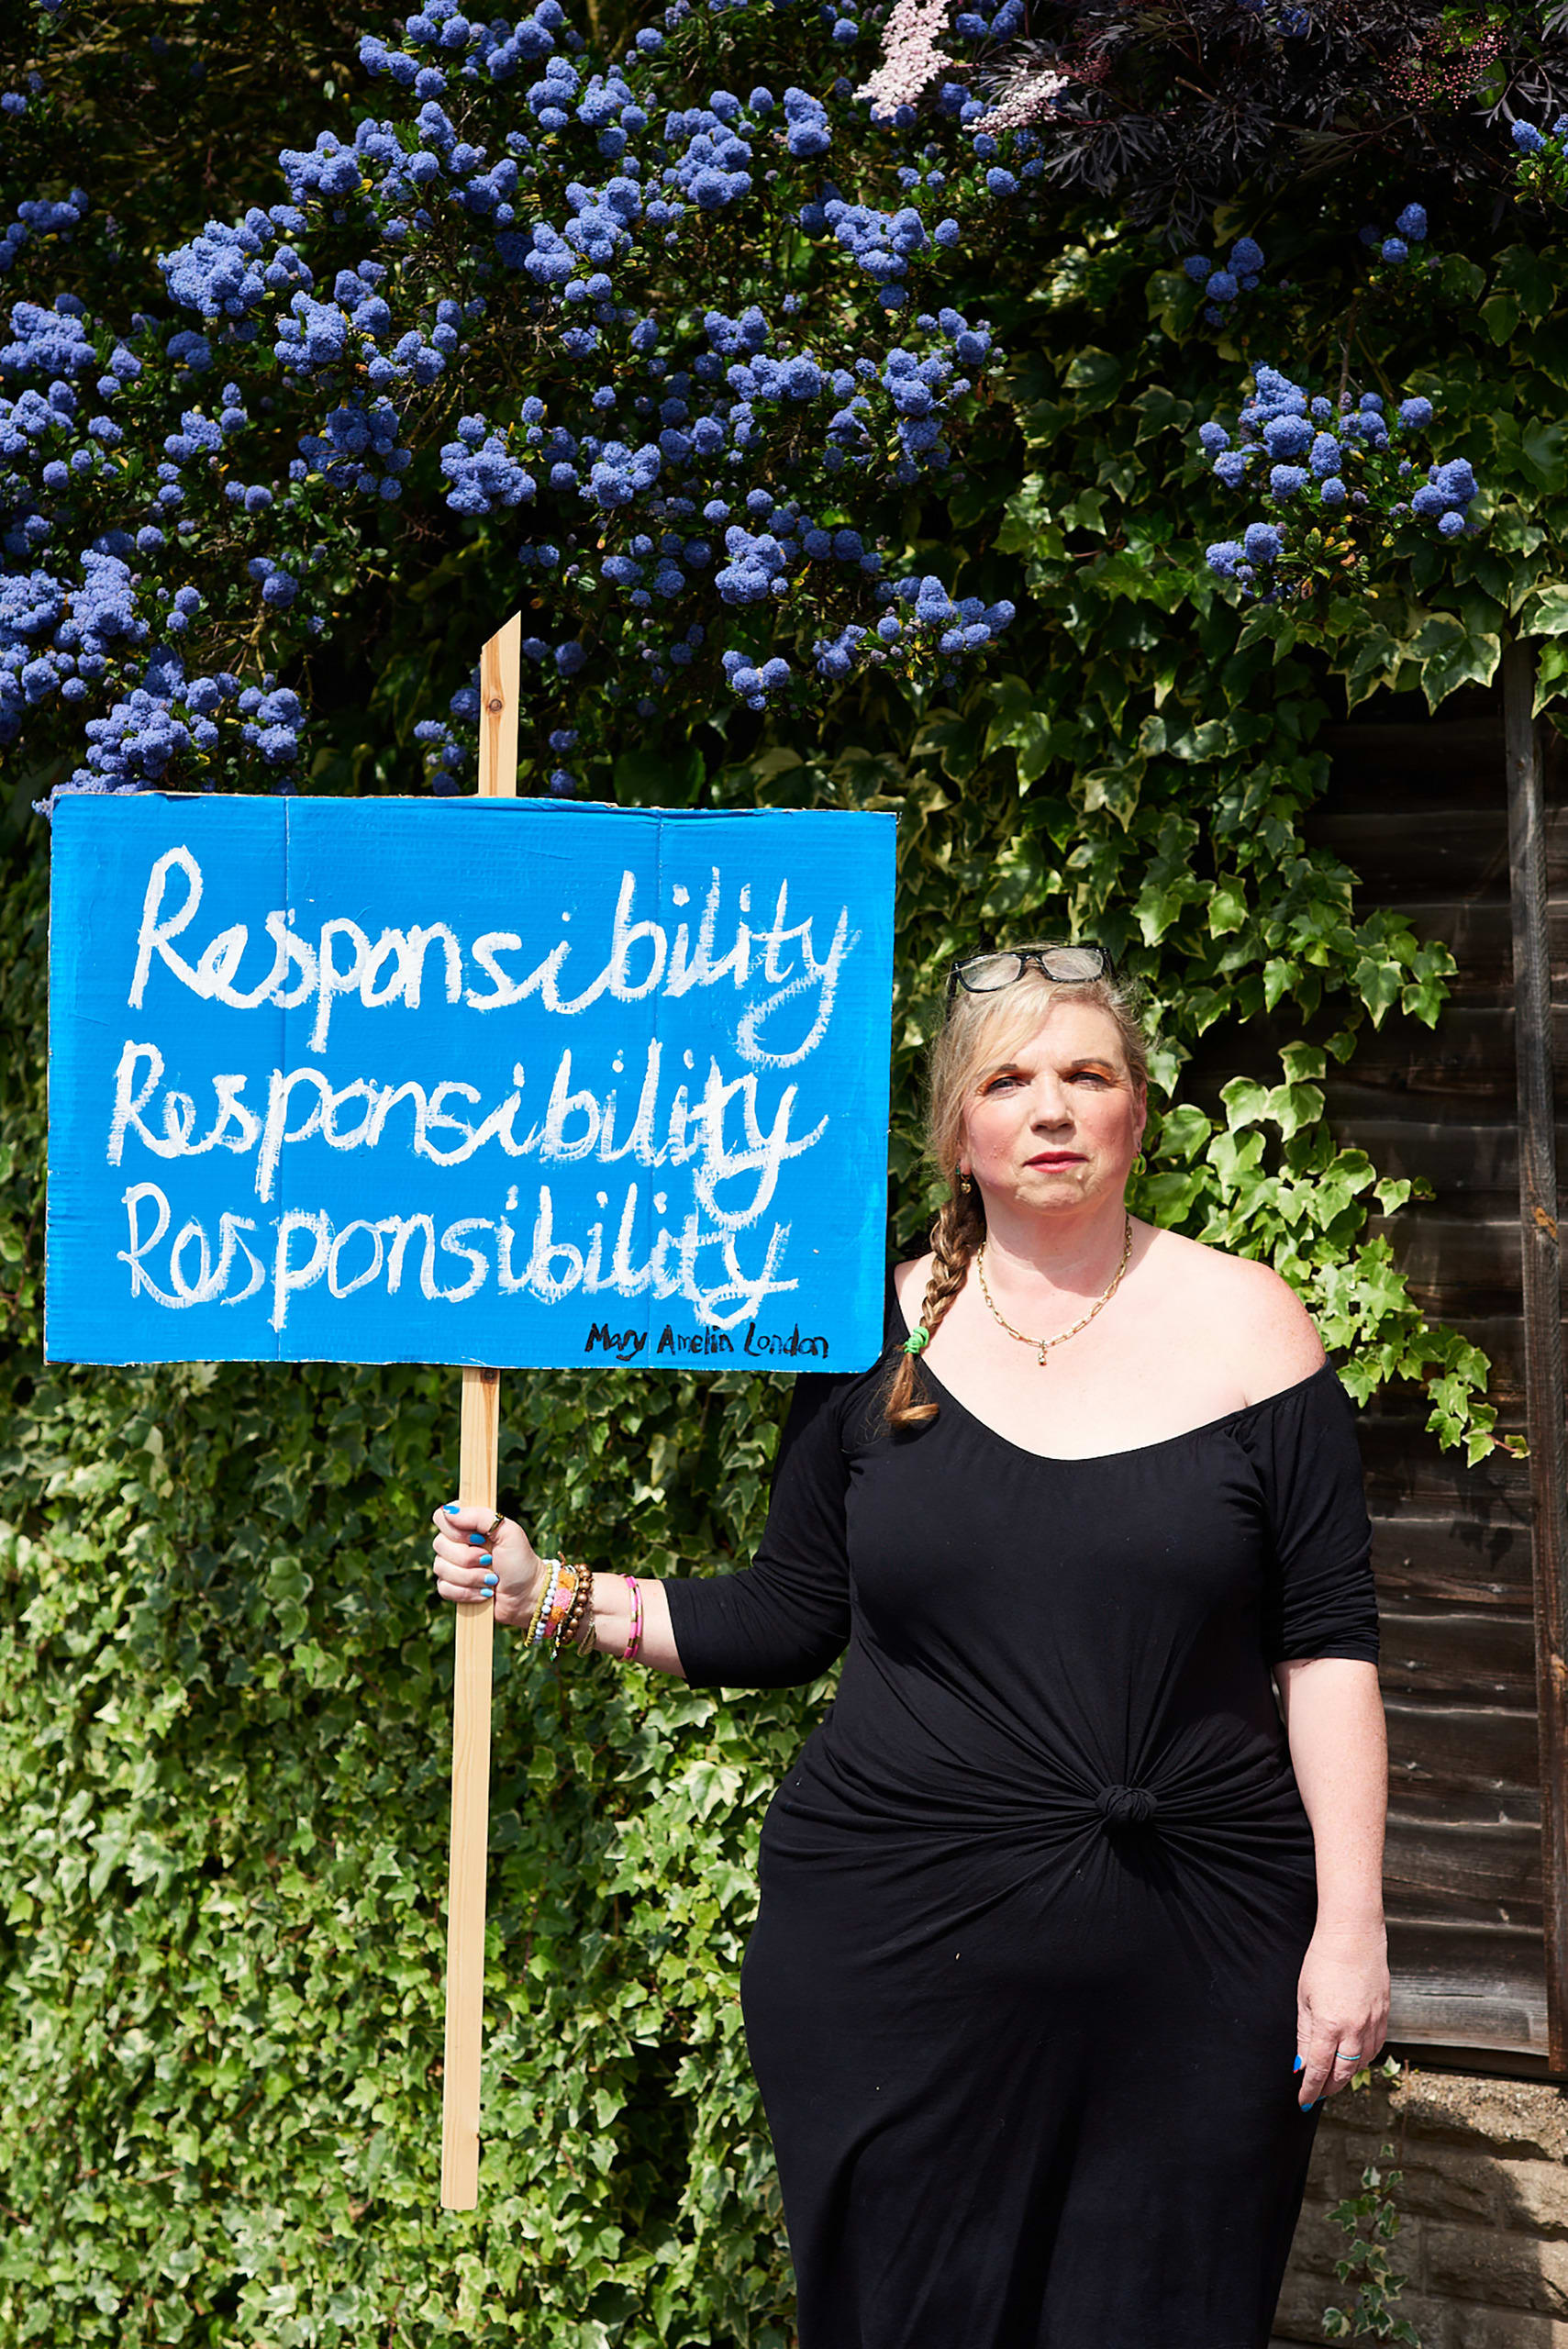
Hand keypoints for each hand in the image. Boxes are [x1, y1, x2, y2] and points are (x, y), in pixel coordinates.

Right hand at [429, 1502, 546, 1632]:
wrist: (526, 1595)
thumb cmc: (519, 1560)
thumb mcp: (508, 1531)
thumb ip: (480, 1516)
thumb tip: (448, 1512)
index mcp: (468, 1525)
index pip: (441, 1517)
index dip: (456, 1530)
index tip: (480, 1539)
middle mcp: (457, 1544)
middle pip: (439, 1544)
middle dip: (468, 1558)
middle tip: (490, 1561)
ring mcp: (453, 1566)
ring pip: (441, 1568)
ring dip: (471, 1577)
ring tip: (491, 1580)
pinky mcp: (453, 1588)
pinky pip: (444, 1588)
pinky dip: (466, 1593)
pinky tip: (483, 1593)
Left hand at [1295, 1919, 1389, 2108]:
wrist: (1353, 1935)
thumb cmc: (1322, 1961)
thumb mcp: (1304, 1997)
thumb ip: (1304, 2034)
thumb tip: (1302, 2063)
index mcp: (1329, 2024)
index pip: (1318, 2069)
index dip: (1310, 2089)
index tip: (1303, 2101)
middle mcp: (1354, 2029)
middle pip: (1343, 2073)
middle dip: (1329, 2087)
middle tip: (1317, 2093)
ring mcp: (1372, 2023)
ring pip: (1362, 2063)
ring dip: (1347, 2074)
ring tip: (1333, 2077)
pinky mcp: (1384, 2015)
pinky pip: (1375, 2047)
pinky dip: (1364, 2058)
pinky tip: (1354, 2057)